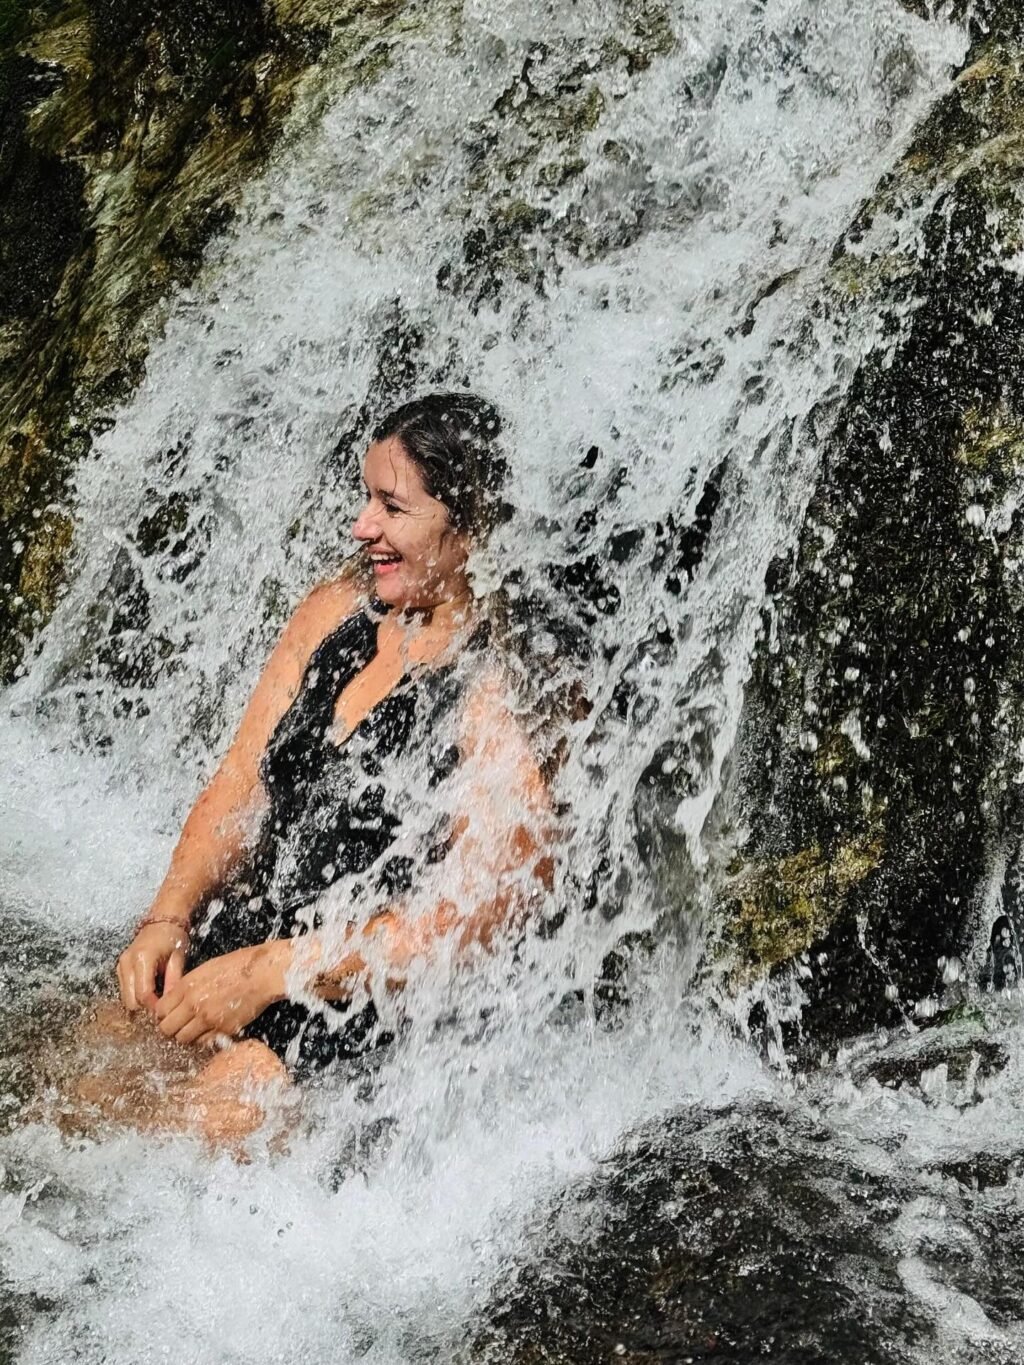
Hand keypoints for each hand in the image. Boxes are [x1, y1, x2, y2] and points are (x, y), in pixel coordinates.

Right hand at [117, 921, 188, 1012]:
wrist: (162, 921)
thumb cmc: (173, 937)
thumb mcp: (178, 958)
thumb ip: (173, 981)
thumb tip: (170, 1004)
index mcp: (143, 958)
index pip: (144, 994)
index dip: (154, 1006)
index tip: (166, 1010)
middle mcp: (127, 962)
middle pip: (130, 1000)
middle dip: (146, 1007)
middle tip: (162, 1008)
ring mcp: (121, 965)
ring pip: (125, 998)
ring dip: (139, 1003)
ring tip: (156, 1000)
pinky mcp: (120, 968)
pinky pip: (124, 990)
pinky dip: (135, 995)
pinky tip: (150, 993)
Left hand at [154, 942, 288, 1047]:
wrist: (262, 973)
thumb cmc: (237, 966)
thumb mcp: (205, 969)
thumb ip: (186, 986)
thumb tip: (174, 1000)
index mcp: (187, 986)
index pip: (160, 1010)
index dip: (163, 1014)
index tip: (168, 1014)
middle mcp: (194, 1004)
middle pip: (167, 1029)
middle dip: (170, 1027)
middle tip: (178, 1024)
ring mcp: (208, 1019)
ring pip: (183, 1039)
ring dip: (186, 1035)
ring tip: (194, 1027)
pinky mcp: (223, 1029)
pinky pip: (203, 1042)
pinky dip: (203, 1039)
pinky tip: (209, 1029)